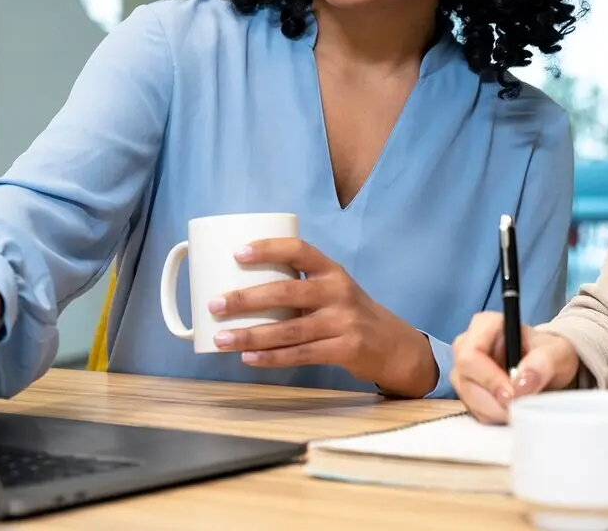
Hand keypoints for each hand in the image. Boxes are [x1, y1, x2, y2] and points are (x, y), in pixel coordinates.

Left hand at [209, 239, 437, 397]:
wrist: (392, 344)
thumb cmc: (349, 313)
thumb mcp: (332, 290)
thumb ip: (300, 286)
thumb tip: (241, 287)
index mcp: (332, 270)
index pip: (298, 250)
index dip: (268, 249)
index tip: (237, 253)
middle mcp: (338, 292)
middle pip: (286, 292)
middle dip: (246, 299)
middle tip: (215, 305)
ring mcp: (343, 322)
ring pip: (288, 330)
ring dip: (251, 335)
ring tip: (221, 339)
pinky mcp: (345, 350)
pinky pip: (300, 354)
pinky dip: (271, 358)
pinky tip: (248, 359)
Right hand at [451, 311, 580, 423]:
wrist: (550, 366)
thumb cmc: (550, 352)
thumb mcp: (556, 352)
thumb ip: (542, 363)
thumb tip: (521, 383)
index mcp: (484, 325)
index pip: (470, 355)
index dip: (489, 379)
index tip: (513, 395)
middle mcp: (467, 345)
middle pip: (465, 380)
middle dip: (494, 401)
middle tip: (520, 407)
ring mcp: (464, 370)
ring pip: (468, 399)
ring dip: (495, 411)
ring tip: (521, 408)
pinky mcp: (468, 391)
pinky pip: (474, 411)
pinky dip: (494, 417)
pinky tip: (512, 410)